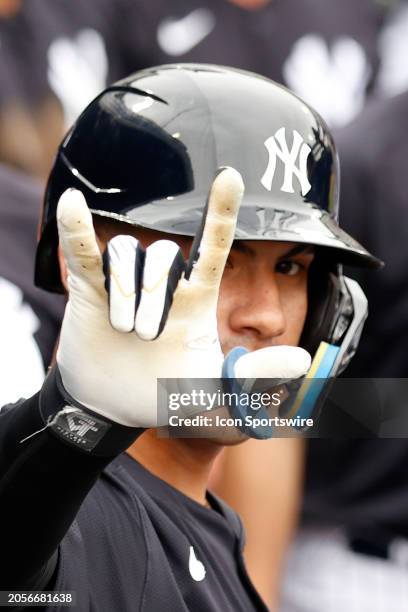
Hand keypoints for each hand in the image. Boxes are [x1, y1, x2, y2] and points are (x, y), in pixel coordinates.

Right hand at [56, 168, 310, 428]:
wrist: (115, 408)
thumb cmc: (166, 396)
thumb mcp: (214, 393)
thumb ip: (254, 379)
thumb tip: (301, 363)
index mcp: (195, 300)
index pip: (212, 247)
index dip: (221, 212)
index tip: (232, 176)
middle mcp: (163, 284)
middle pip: (163, 255)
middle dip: (154, 295)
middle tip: (147, 338)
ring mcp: (125, 284)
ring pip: (126, 253)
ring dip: (125, 293)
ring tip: (123, 330)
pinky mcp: (91, 290)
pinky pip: (85, 252)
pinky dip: (77, 229)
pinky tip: (72, 204)